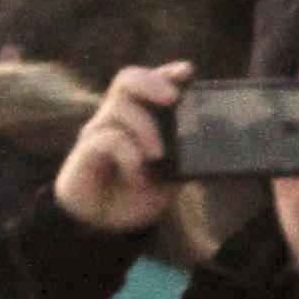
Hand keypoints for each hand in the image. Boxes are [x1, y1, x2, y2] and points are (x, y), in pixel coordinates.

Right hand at [55, 62, 192, 235]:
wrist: (106, 226)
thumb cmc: (137, 195)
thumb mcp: (170, 175)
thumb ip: (185, 157)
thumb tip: (213, 148)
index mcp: (140, 117)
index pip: (150, 83)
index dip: (167, 73)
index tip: (187, 72)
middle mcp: (117, 117)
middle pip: (127, 78)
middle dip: (152, 82)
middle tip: (171, 99)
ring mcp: (99, 131)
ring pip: (119, 106)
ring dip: (145, 129)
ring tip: (157, 156)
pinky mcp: (85, 150)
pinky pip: (109, 139)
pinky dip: (129, 155)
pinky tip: (136, 173)